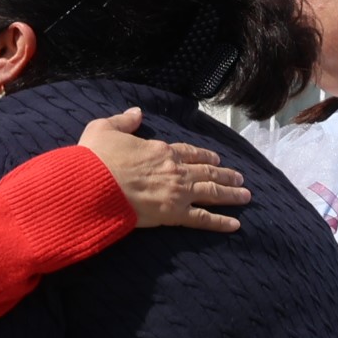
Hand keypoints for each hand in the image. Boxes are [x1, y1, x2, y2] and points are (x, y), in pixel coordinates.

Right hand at [80, 109, 249, 231]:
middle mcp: (175, 170)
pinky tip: (235, 225)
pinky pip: (202, 219)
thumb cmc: (94, 159)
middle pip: (207, 172)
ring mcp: (177, 192)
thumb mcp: (103, 129)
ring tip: (245, 196)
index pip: (190, 152)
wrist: (92, 185)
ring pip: (212, 193)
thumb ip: (123, 120)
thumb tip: (136, 112)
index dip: (204, 156)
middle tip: (239, 179)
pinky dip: (220, 222)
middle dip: (225, 175)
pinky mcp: (173, 213)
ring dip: (231, 194)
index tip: (216, 159)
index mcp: (160, 150)